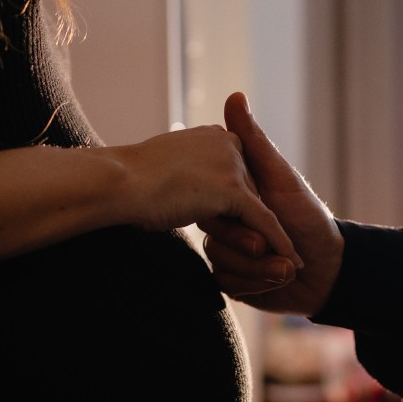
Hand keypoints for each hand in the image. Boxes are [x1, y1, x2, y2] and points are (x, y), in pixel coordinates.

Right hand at [111, 121, 302, 268]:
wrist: (111, 183)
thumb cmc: (130, 181)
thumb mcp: (172, 167)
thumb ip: (196, 167)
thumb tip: (196, 180)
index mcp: (214, 138)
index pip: (236, 181)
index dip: (234, 214)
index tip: (249, 237)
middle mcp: (226, 146)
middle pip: (249, 197)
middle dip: (250, 229)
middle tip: (262, 255)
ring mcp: (230, 166)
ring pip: (254, 214)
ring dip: (254, 243)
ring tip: (266, 263)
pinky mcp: (232, 190)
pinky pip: (263, 222)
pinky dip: (278, 242)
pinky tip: (290, 261)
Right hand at [198, 92, 343, 316]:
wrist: (329, 269)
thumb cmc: (309, 218)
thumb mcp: (280, 178)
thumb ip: (254, 141)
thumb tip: (235, 95)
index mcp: (232, 196)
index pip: (212, 206)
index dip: (236, 222)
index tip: (261, 232)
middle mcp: (226, 221)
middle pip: (215, 239)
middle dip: (251, 251)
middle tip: (278, 254)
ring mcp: (227, 250)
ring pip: (222, 265)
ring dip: (259, 271)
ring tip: (286, 270)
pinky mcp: (232, 278)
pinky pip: (228, 285)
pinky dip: (258, 284)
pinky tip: (279, 281)